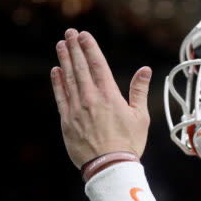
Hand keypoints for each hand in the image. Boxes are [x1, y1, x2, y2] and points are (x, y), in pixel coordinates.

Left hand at [51, 28, 151, 168]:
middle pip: (80, 67)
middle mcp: (90, 98)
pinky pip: (60, 97)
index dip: (90, 47)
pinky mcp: (66, 121)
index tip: (84, 34)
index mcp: (109, 95)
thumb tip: (145, 70)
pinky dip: (57, 82)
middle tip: (69, 33)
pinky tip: (56, 71)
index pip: (97, 64)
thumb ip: (139, 91)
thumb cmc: (128, 143)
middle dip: (74, 48)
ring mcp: (76, 109)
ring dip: (65, 60)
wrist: (109, 167)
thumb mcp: (140, 116)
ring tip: (61, 45)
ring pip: (68, 79)